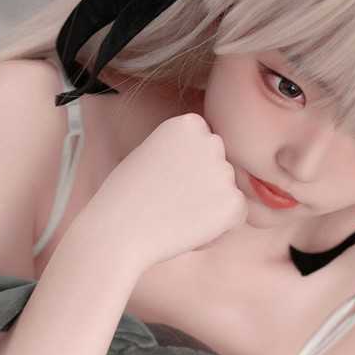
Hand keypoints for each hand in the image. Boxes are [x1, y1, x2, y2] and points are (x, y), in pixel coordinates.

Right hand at [85, 112, 247, 275]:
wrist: (117, 230)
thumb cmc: (125, 197)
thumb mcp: (152, 153)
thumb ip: (182, 151)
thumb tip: (207, 164)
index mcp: (188, 123)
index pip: (204, 146)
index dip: (187, 169)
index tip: (165, 180)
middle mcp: (210, 140)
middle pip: (219, 166)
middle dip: (203, 184)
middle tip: (170, 201)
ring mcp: (223, 171)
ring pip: (227, 190)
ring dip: (210, 206)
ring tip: (176, 215)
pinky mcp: (232, 202)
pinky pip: (237, 214)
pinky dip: (220, 227)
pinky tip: (190, 228)